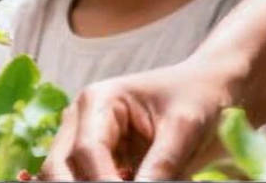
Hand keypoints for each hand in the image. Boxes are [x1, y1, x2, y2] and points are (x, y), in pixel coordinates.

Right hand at [43, 59, 237, 180]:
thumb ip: (161, 165)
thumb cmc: (197, 98)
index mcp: (98, 100)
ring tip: (134, 182)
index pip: (87, 151)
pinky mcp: (97, 162)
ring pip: (67, 179)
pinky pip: (87, 182)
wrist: (207, 91)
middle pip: (58, 169)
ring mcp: (84, 141)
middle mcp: (81, 120)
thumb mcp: (184, 128)